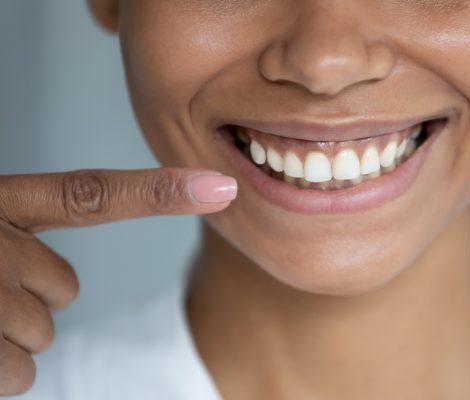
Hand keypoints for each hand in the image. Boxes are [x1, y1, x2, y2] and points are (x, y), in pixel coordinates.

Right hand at [0, 168, 236, 394]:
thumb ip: (19, 239)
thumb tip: (59, 284)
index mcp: (1, 204)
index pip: (92, 195)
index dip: (159, 192)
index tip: (220, 187)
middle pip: (65, 288)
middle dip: (31, 298)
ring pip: (45, 333)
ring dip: (8, 335)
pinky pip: (23, 373)